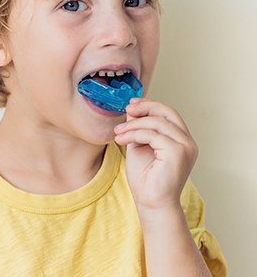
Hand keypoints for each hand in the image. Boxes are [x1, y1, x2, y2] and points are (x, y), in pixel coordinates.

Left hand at [113, 98, 197, 213]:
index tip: (131, 103)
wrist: (150, 203)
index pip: (168, 113)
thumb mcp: (139, 145)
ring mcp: (185, 147)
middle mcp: (187, 142)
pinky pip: (152, 135)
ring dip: (133, 125)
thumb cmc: (145, 178)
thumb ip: (139, 127)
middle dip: (145, 107)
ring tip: (118, 132)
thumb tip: (132, 108)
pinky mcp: (178, 153)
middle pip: (167, 112)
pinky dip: (134, 134)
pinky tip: (121, 140)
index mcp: (181, 139)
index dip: (150, 104)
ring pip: (157, 123)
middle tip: (126, 109)